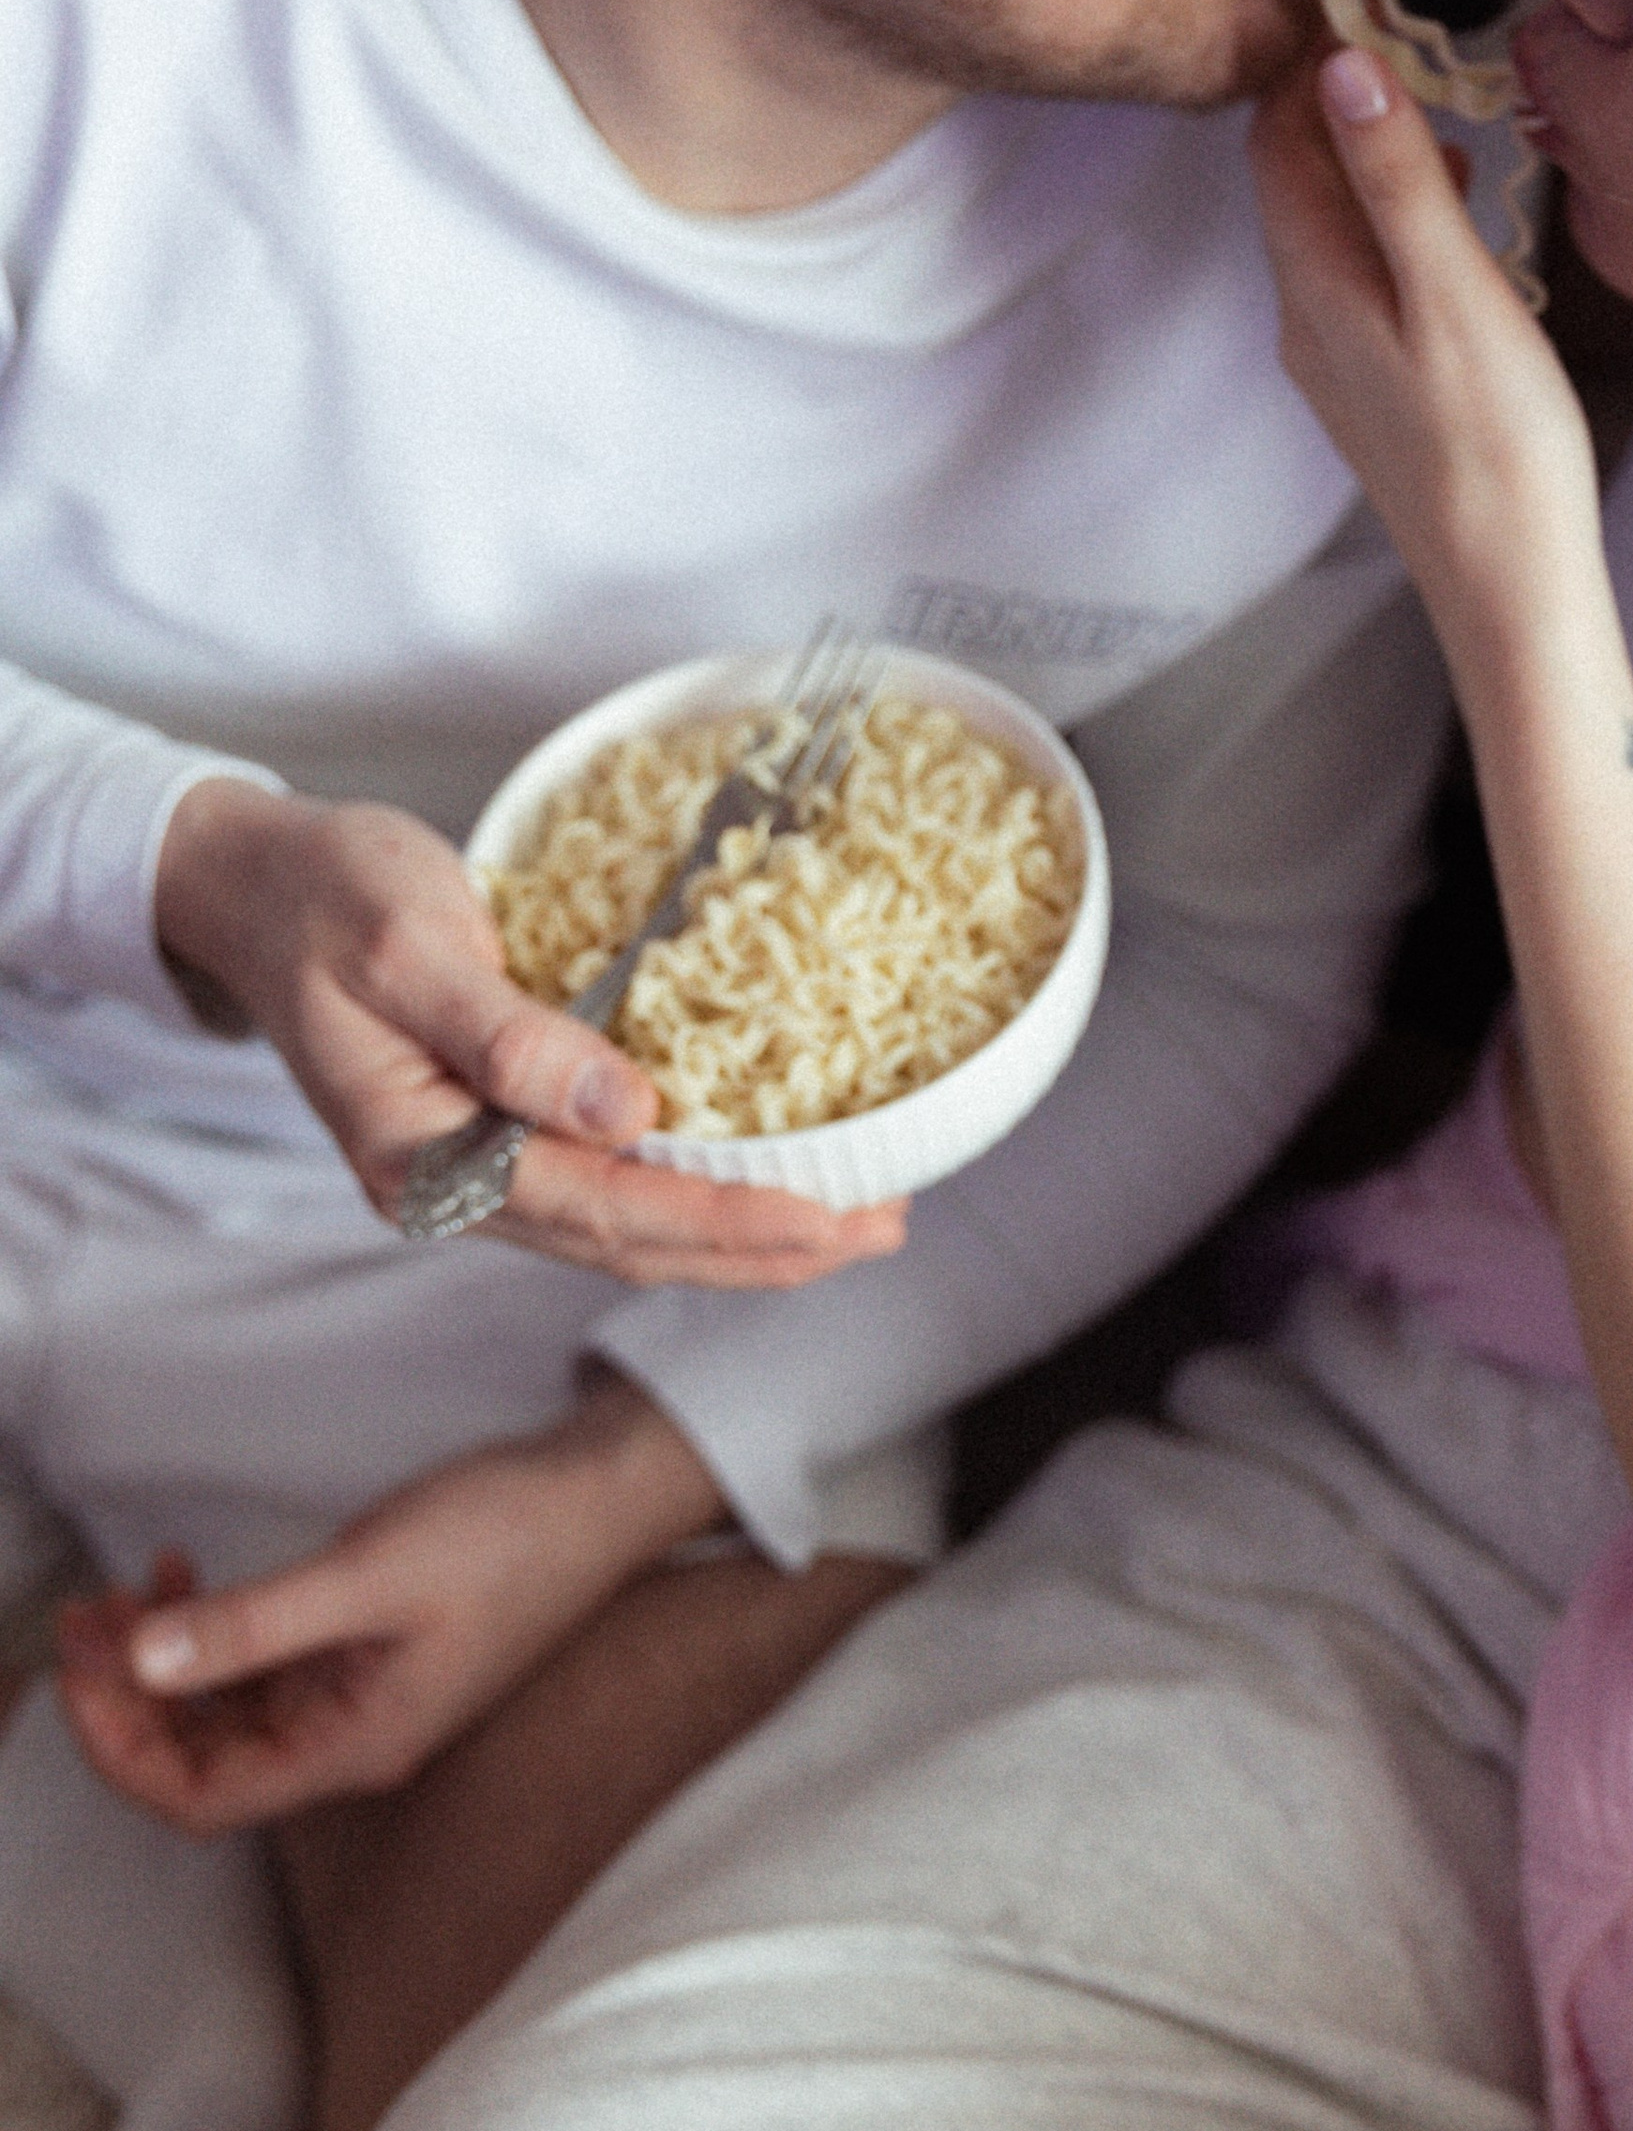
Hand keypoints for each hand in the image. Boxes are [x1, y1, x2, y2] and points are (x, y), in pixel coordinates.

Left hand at [54, 1378, 731, 1828]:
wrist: (599, 1494)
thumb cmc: (508, 1536)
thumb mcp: (369, 1574)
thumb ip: (254, 1624)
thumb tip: (144, 1662)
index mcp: (357, 1746)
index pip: (202, 1798)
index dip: (123, 1751)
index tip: (80, 1672)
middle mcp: (351, 1740)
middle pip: (202, 1764)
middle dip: (128, 1701)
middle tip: (84, 1620)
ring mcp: (357, 1699)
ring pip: (221, 1715)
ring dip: (158, 1664)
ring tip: (118, 1592)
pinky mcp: (363, 1655)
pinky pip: (257, 1672)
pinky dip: (204, 1635)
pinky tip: (183, 1578)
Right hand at [156, 779, 908, 1287]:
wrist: (254, 883)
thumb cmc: (326, 896)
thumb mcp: (409, 944)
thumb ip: (511, 1035)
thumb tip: (627, 1112)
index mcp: (423, 1156)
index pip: (602, 1213)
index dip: (722, 1221)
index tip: (827, 1216)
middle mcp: (451, 1187)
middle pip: (629, 1246)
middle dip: (761, 1247)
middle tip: (880, 1226)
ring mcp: (474, 1170)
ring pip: (627, 1231)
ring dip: (741, 1233)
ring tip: (851, 1218)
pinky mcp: (496, 1136)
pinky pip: (611, 1187)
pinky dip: (695, 1192)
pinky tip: (762, 1177)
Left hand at [1249, 46, 1598, 621]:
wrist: (1509, 586)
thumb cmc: (1496, 445)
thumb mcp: (1454, 294)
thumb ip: (1398, 180)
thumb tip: (1345, 67)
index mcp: (1314, 284)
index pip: (1274, 140)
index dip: (1308, 62)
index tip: (1365, 0)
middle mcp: (1305, 317)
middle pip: (1294, 178)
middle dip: (1341, 101)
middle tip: (1414, 41)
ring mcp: (1336, 357)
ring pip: (1331, 225)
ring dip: (1376, 161)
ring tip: (1449, 121)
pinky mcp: (1375, 385)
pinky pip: (1364, 273)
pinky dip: (1398, 220)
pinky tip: (1460, 217)